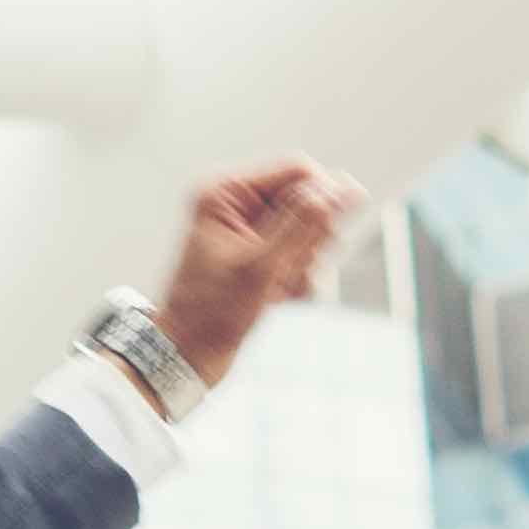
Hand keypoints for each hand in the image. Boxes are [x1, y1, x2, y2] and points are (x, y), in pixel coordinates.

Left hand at [155, 156, 366, 391]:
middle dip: (309, 242)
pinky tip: (278, 300)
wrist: (184, 358)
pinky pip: (298, 256)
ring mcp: (248, 232)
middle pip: (306, 202)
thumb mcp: (262, 266)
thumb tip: (344, 187)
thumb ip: (306, 224)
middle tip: (288, 271)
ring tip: (278, 291)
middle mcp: (236, 206)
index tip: (327, 238)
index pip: (298, 171)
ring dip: (304, 265)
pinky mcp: (257, 257)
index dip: (322, 200)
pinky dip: (297, 279)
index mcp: (225, 193)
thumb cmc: (209, 314)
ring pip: (307, 233)